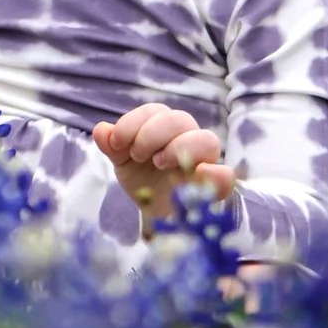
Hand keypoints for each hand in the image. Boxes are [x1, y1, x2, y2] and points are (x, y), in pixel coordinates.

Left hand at [92, 103, 234, 234]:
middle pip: (181, 119)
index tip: (116, 141)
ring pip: (207, 139)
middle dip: (153, 133)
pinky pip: (226, 174)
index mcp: (165, 129)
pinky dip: (215, 173)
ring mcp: (204, 162)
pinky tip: (197, 175)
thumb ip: (113, 146)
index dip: (134, 121)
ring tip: (158, 164)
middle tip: (137, 155)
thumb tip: (101, 129)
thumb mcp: (124, 163)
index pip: (156, 111)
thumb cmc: (144, 181)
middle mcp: (188, 139)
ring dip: (180, 147)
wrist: (157, 216)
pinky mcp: (214, 187)